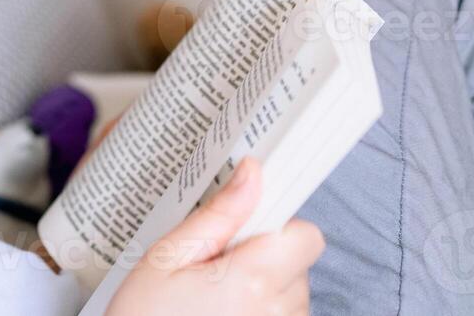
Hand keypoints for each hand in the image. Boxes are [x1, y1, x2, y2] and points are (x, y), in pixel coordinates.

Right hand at [107, 159, 323, 315]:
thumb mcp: (168, 257)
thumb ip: (219, 215)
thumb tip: (252, 172)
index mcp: (252, 281)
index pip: (306, 237)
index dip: (279, 226)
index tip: (245, 230)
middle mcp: (277, 313)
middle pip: (298, 264)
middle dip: (265, 258)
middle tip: (215, 270)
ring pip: (293, 294)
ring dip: (264, 290)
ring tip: (216, 300)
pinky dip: (261, 313)